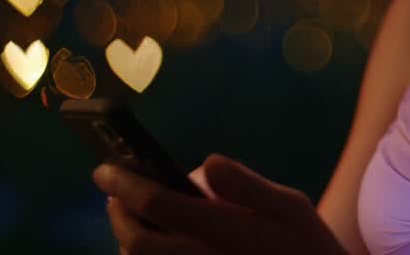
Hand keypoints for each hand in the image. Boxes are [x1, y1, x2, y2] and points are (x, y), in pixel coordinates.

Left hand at [93, 154, 347, 254]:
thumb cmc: (304, 247)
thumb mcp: (290, 206)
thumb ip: (246, 185)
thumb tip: (207, 162)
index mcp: (227, 232)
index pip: (160, 204)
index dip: (126, 184)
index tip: (104, 169)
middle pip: (138, 243)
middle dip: (118, 214)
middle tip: (113, 193)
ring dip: (125, 240)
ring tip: (129, 215)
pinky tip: (149, 244)